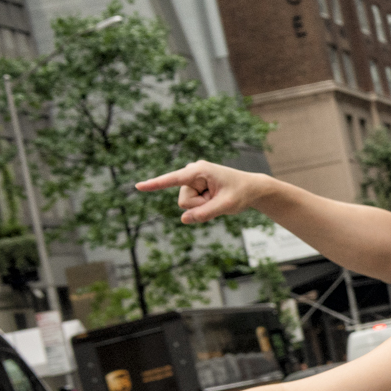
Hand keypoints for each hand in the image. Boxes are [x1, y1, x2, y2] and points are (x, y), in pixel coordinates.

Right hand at [135, 159, 268, 224]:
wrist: (252, 188)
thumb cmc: (241, 193)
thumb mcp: (225, 206)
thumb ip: (204, 214)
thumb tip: (183, 220)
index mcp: (199, 170)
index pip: (173, 179)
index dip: (155, 184)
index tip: (138, 186)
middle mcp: (192, 171)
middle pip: (184, 201)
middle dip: (200, 206)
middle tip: (218, 199)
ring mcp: (192, 178)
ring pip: (187, 204)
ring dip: (203, 206)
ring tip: (217, 198)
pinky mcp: (194, 185)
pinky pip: (191, 204)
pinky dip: (203, 205)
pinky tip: (214, 197)